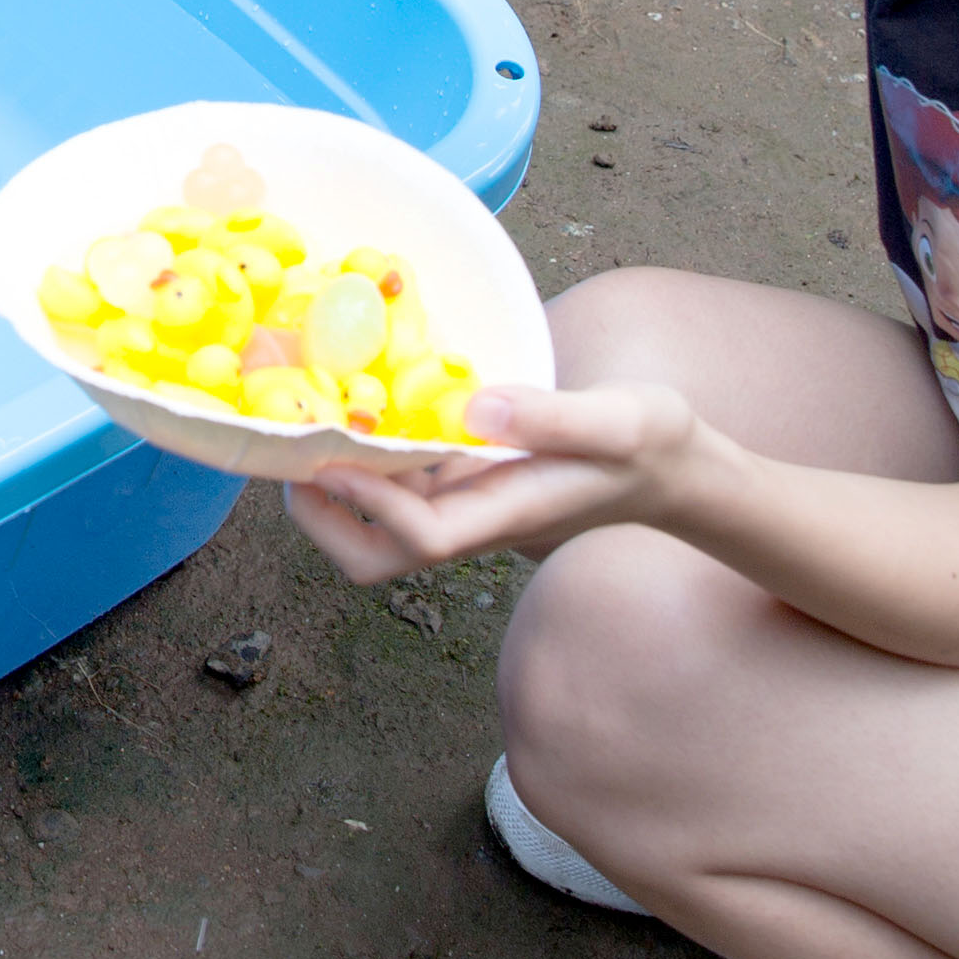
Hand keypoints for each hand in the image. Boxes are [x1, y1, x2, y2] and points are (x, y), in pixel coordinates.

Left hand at [276, 377, 692, 576]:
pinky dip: (363, 456)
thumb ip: (550, 417)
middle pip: (379, 555)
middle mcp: (473, 519)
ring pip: (378, 524)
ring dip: (332, 486)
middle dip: (324, 520)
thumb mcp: (619, 421)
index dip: (372, 507)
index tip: (332, 458)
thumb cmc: (651, 444)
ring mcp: (464, 504)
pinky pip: (398, 484)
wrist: (672, 467)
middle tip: (287, 453)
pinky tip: (348, 403)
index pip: (423, 537)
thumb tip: (473, 408)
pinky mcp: (462, 482)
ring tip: (297, 420)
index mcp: (506, 514)